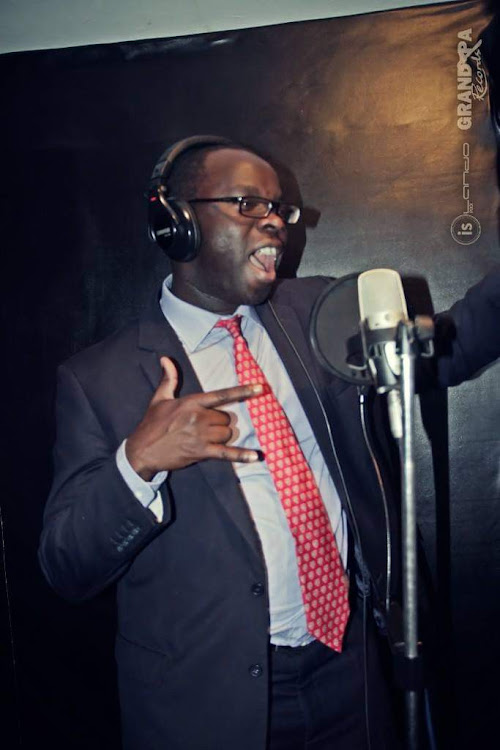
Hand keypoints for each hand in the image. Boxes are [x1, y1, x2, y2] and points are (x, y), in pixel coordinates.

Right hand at [125, 356, 263, 479]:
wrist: (142, 450)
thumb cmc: (152, 424)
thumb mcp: (159, 399)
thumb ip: (169, 379)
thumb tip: (166, 358)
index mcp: (191, 402)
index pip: (222, 395)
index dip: (243, 391)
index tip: (260, 388)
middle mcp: (198, 417)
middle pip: (225, 418)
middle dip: (219, 423)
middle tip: (203, 427)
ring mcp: (201, 436)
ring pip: (227, 434)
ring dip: (222, 436)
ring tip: (205, 438)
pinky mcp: (201, 452)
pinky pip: (226, 453)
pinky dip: (242, 455)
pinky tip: (256, 456)